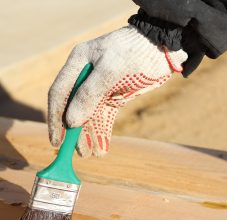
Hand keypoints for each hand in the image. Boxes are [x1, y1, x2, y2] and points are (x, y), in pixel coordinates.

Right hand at [48, 25, 186, 156]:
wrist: (163, 49)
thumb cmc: (136, 52)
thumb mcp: (112, 70)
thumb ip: (89, 94)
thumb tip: (71, 122)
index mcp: (78, 63)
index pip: (59, 93)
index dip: (56, 118)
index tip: (57, 141)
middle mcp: (85, 76)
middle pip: (74, 108)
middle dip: (75, 132)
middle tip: (79, 153)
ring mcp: (100, 88)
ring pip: (90, 116)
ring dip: (90, 135)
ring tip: (92, 154)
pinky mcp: (114, 97)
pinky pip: (105, 117)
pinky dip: (104, 131)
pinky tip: (103, 146)